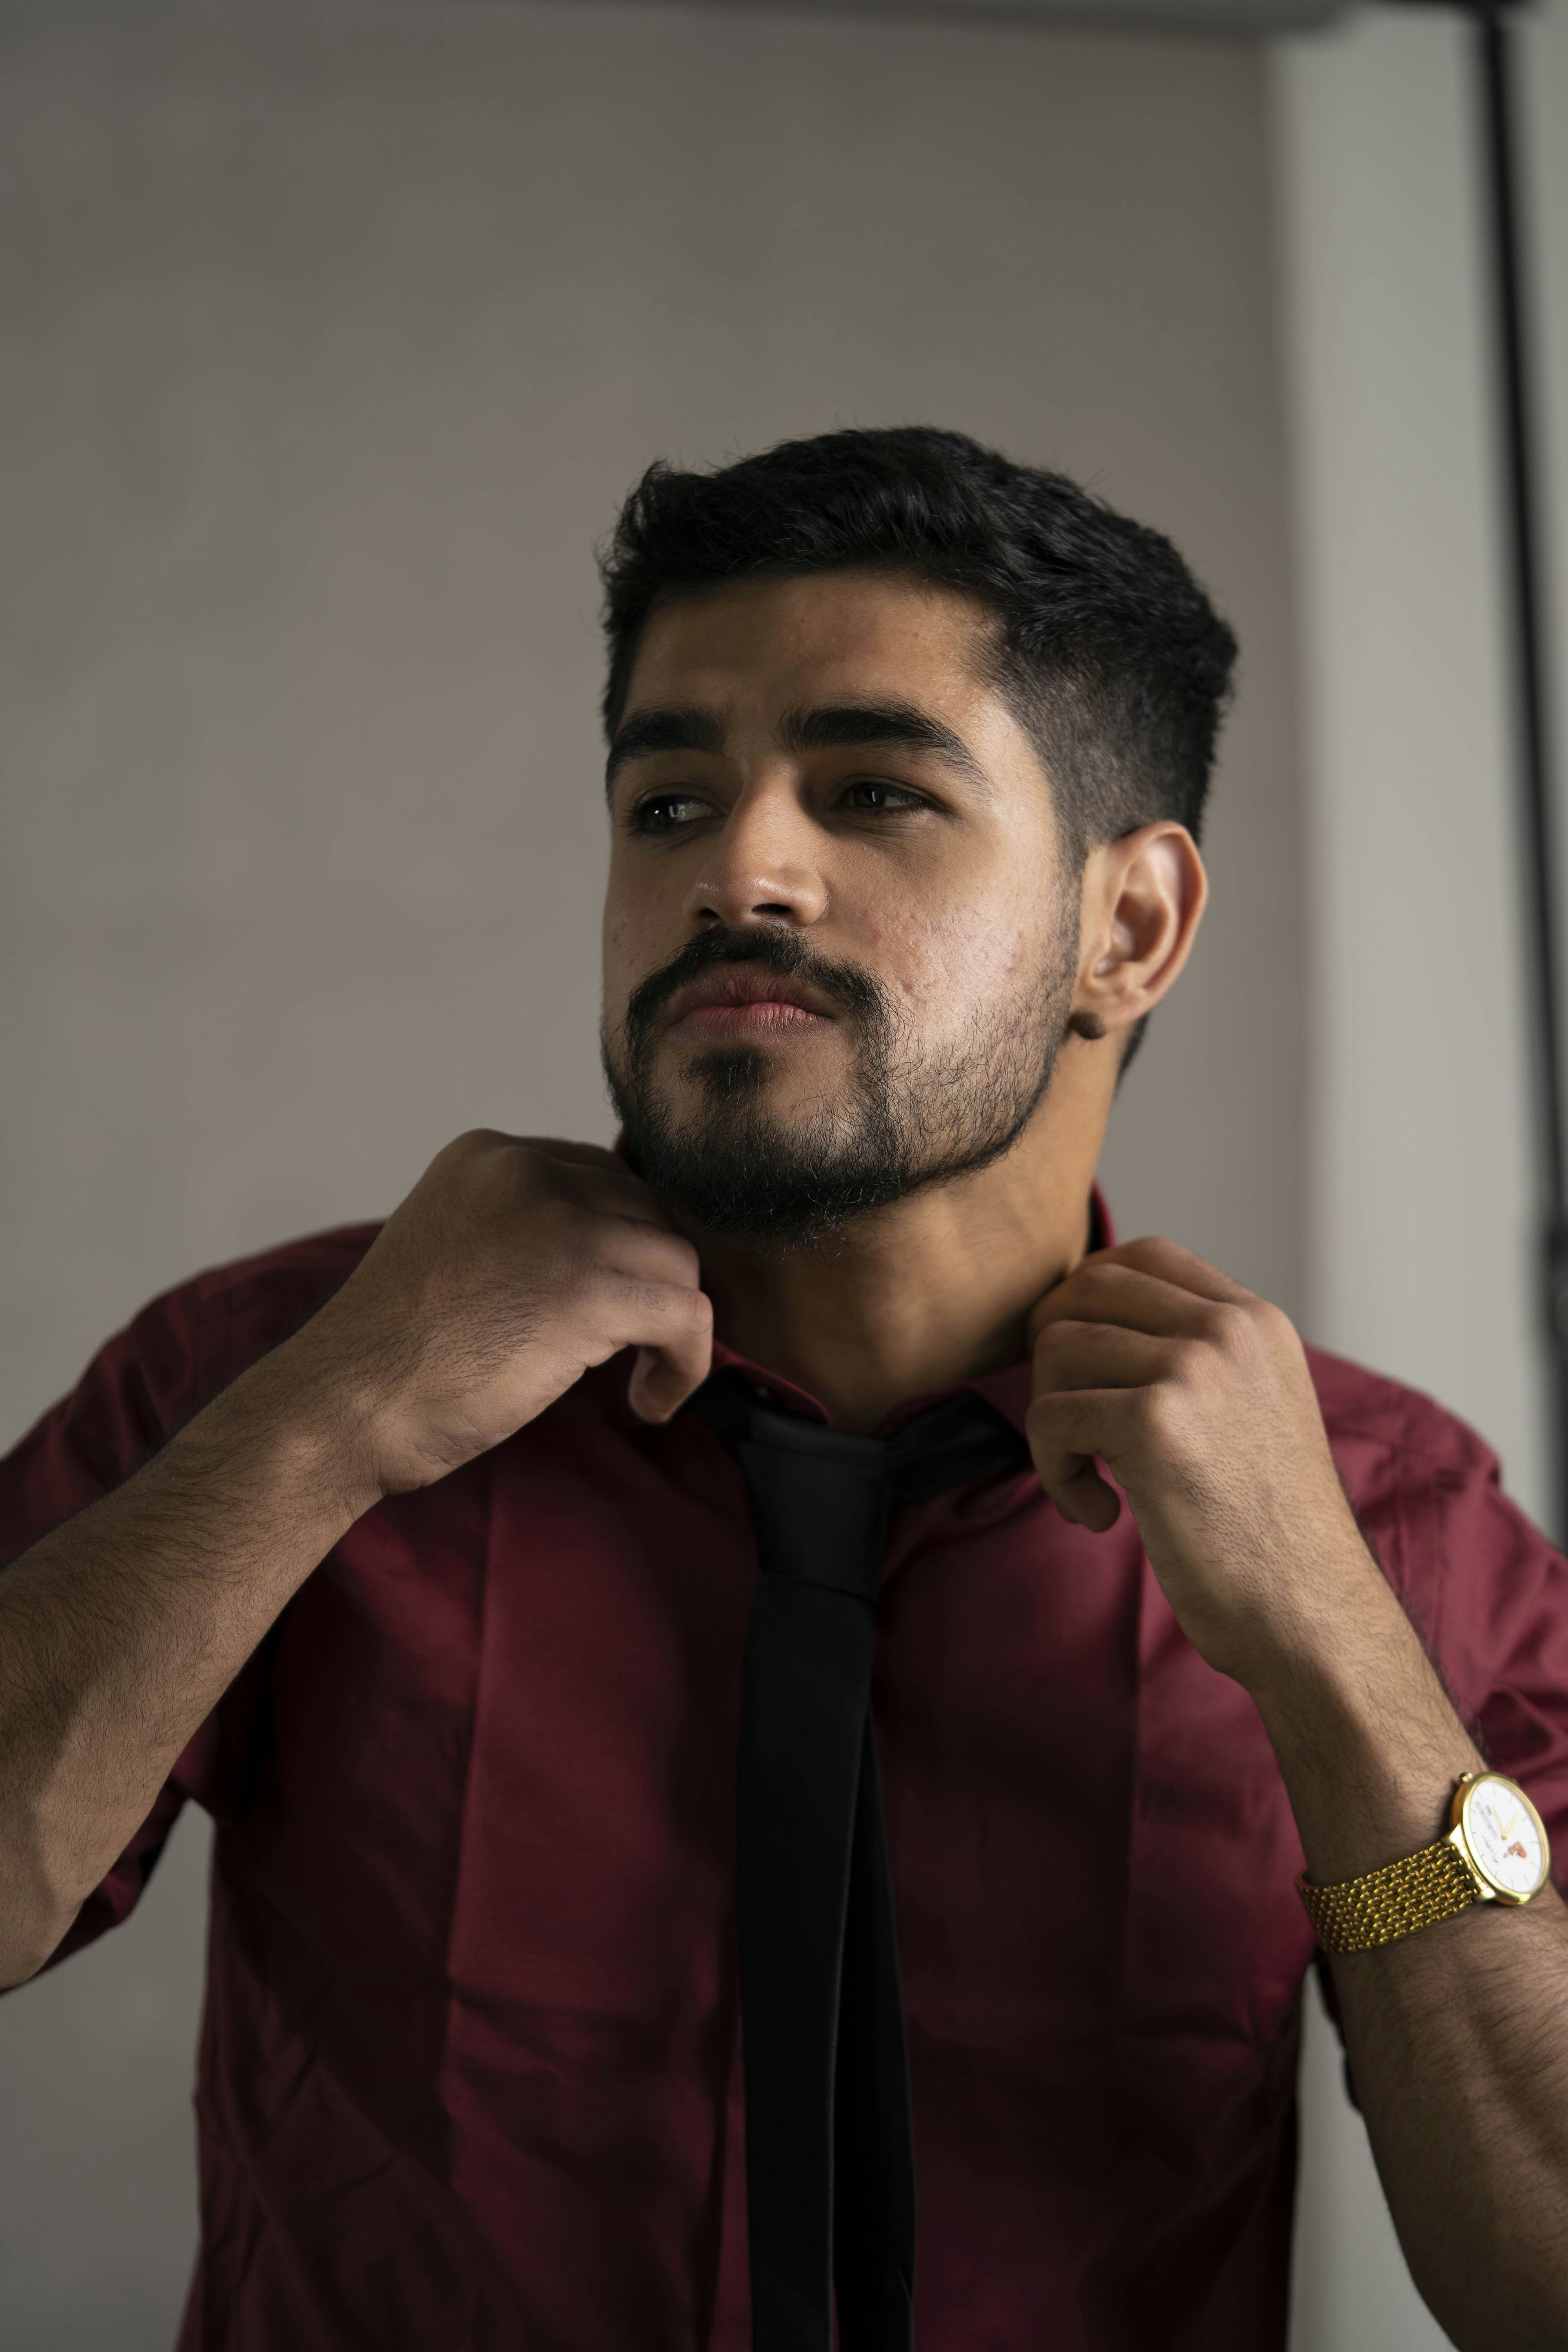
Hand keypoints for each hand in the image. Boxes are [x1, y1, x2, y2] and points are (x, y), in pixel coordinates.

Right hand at [289, 1131, 711, 1495]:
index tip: (612, 1306)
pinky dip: (686, 1363)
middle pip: (647, 1213)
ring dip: (673, 1327)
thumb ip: (523, 1230)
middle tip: (635, 1348)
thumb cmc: (396, 1352)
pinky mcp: (586, 1290)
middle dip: (651, 1283)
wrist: (345, 1403)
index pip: (603, 1178)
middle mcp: (527, 1171)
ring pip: (677, 1262)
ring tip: (642, 1381)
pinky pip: (688, 1314)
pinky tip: (648, 1402)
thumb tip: (617, 1253)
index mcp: (491, 1155)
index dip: (623, 1247)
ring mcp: (559, 1225)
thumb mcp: (456, 1251)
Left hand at [1026, 1237, 1375, 1687]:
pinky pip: (1048, 1416)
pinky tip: (1099, 1513)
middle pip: (1087, 1290)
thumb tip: (1094, 1328)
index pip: (1145, 1256)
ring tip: (1089, 1480)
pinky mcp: (1154, 1421)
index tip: (1081, 1364)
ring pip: (1056, 1349)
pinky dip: (1054, 1470)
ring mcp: (1193, 1368)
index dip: (1089, 1299)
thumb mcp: (1254, 1411)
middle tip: (1068, 1422)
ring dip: (1052, 1422)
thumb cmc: (1269, 1532)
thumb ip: (1198, 1359)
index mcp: (1256, 1322)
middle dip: (1054, 1355)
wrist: (1308, 1611)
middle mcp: (1229, 1329)